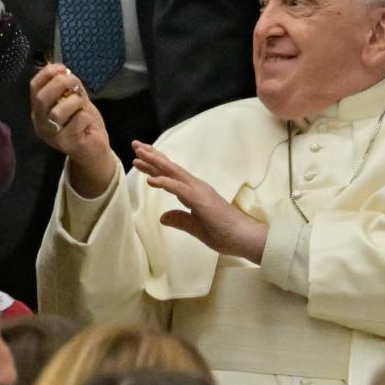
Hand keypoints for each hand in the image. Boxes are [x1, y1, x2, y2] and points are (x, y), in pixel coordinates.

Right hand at [31, 64, 114, 196]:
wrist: (94, 150)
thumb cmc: (82, 123)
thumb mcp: (74, 100)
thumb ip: (68, 87)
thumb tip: (64, 71)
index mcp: (39, 110)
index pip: (33, 87)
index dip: (47, 73)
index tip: (63, 68)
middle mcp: (40, 123)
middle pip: (41, 98)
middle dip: (60, 84)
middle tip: (75, 84)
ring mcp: (52, 135)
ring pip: (58, 111)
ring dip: (75, 103)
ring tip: (82, 107)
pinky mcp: (68, 143)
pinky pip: (77, 121)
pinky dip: (86, 116)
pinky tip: (87, 123)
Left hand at [132, 141, 268, 263]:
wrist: (248, 240)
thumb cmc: (226, 234)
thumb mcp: (196, 229)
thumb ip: (180, 221)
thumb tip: (163, 217)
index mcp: (194, 193)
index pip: (171, 176)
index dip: (154, 167)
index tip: (139, 159)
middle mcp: (196, 188)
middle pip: (170, 169)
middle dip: (151, 156)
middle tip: (135, 144)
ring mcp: (199, 192)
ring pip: (173, 173)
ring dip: (155, 162)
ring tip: (139, 153)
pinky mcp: (202, 201)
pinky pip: (180, 189)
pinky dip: (165, 183)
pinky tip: (150, 180)